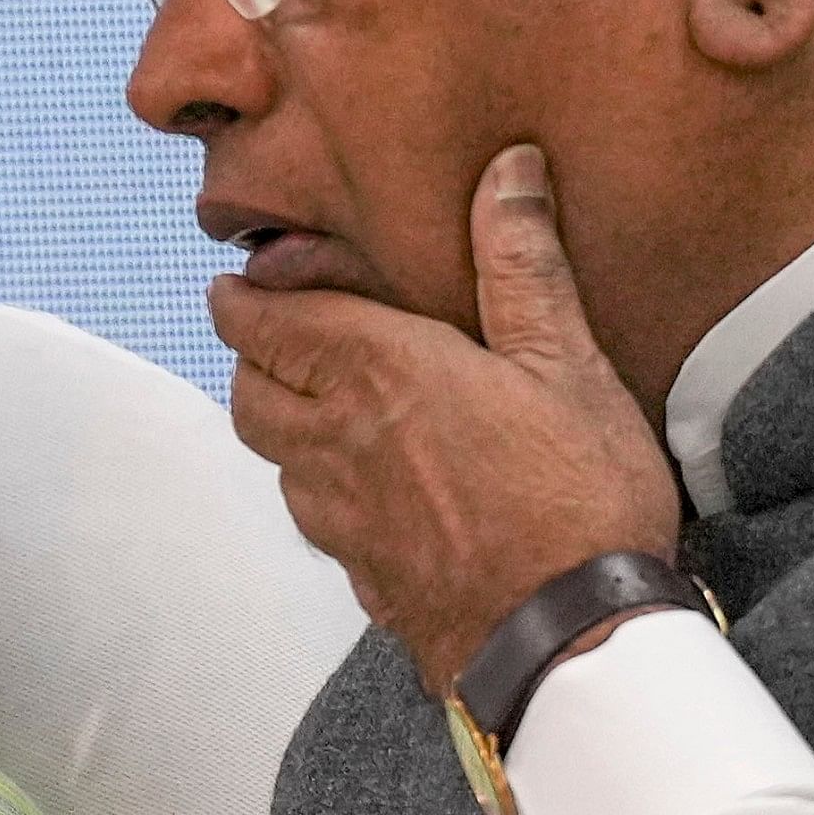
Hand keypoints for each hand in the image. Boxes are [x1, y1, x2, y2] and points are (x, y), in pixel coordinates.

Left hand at [210, 145, 680, 690]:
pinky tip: (359, 492)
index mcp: (377, 374)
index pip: (270, 323)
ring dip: (277, 425)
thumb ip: (523, 265)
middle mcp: (338, 444)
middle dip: (250, 356)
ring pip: (274, 459)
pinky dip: (319, 491)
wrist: (571, 642)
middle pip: (250, 391)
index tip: (237, 284)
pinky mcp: (364, 578)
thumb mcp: (567, 363)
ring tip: (308, 405)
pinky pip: (316, 521)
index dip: (244, 299)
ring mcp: (343, 519)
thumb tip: (507, 171)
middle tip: (266, 336)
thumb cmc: (576, 502)